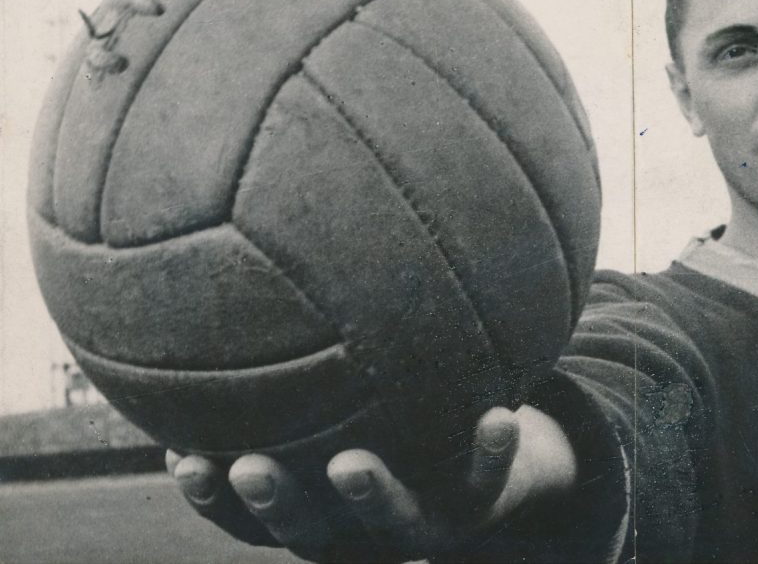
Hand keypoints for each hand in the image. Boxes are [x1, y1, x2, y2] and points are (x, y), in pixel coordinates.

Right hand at [166, 405, 576, 562]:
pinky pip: (488, 479)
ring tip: (350, 463)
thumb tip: (210, 301)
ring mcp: (422, 523)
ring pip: (393, 521)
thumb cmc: (384, 425)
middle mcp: (363, 530)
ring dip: (371, 494)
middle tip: (250, 465)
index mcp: (317, 513)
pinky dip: (491, 453)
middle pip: (311, 532)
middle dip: (278, 504)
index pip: (249, 516)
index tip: (182, 459)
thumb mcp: (332, 405)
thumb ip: (289, 375)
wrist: (478, 467)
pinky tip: (499, 416)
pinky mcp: (479, 504)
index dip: (213, 499)